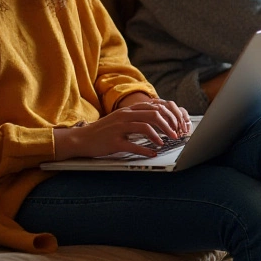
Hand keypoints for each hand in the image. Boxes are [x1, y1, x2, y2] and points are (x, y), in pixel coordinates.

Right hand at [54, 98, 190, 159]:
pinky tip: (152, 153)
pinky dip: (145, 150)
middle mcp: (125, 115)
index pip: (156, 106)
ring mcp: (119, 128)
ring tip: (165, 143)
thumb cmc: (105, 130)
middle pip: (154, 115)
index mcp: (129, 109)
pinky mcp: (114, 142)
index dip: (169, 115)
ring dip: (159, 136)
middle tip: (176, 135)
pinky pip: (133, 145)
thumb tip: (161, 117)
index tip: (177, 124)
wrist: (82, 138)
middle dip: (169, 125)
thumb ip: (139, 115)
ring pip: (145, 127)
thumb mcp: (123, 118)